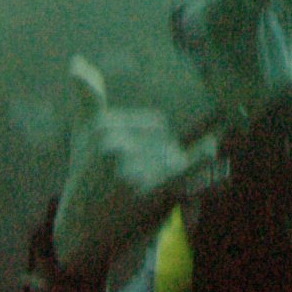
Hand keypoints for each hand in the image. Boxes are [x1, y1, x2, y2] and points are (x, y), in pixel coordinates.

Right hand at [51, 56, 217, 273]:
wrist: (77, 230)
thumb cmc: (83, 178)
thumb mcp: (81, 134)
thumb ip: (87, 95)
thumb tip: (77, 61)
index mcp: (102, 124)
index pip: (157, 123)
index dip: (156, 144)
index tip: (138, 162)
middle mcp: (113, 141)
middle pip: (167, 141)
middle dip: (164, 159)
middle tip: (141, 182)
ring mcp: (129, 166)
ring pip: (174, 159)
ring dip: (172, 175)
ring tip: (147, 192)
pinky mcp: (142, 189)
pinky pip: (182, 171)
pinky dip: (202, 163)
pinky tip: (214, 154)